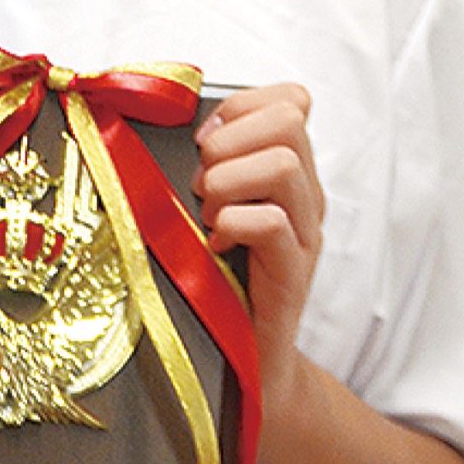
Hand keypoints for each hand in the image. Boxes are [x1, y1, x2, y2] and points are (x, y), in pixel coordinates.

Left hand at [194, 83, 322, 409]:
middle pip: (289, 120)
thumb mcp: (207, 208)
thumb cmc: (215, 278)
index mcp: (287, 170)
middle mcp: (305, 195)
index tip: (203, 139)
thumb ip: (201, 165)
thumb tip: (157, 120)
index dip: (242, 105)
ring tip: (207, 213)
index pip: (292, 99)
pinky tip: (214, 245)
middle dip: (231, 139)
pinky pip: (275, 224)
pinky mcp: (294, 273)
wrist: (247, 363)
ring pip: (284, 165)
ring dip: (229, 180)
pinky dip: (235, 224)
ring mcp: (305, 233)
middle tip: (201, 181)